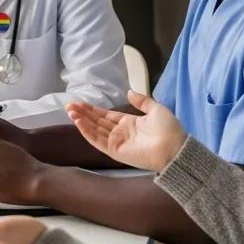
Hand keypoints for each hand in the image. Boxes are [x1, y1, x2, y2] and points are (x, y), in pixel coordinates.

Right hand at [66, 90, 187, 172]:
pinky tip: (78, 122)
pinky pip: (98, 140)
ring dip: (82, 121)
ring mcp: (116, 142)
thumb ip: (142, 101)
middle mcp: (120, 132)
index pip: (106, 115)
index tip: (80, 102)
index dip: (93, 109)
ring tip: (70, 111)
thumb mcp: (156, 109)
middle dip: (83, 113)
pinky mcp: (115, 151)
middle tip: (69, 105)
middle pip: (97, 122)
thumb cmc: (168, 129)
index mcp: (129, 123)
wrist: (174, 148)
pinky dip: (87, 132)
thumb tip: (129, 92)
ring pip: (95, 130)